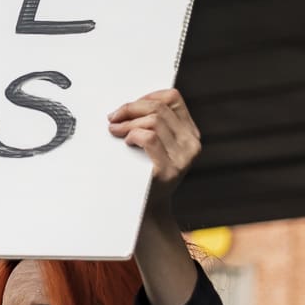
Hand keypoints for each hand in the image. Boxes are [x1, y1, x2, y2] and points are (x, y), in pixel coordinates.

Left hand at [108, 88, 200, 219]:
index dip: (148, 96)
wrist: (147, 208)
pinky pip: (149, 139)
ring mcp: (182, 159)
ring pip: (153, 121)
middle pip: (159, 108)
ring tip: (115, 130)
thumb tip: (130, 105)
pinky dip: (133, 135)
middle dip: (131, 109)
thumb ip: (154, 124)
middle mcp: (191, 145)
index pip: (173, 98)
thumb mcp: (159, 146)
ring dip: (128, 123)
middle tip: (114, 117)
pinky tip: (126, 142)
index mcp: (191, 134)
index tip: (130, 105)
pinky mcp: (167, 171)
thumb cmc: (147, 173)